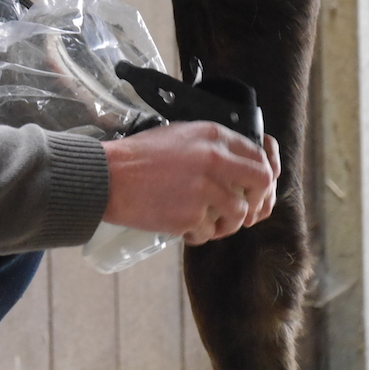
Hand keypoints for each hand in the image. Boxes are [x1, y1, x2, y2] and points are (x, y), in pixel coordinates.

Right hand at [101, 121, 279, 245]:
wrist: (107, 176)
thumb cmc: (136, 156)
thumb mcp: (177, 135)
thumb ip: (209, 146)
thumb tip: (235, 166)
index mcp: (212, 136)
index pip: (258, 155)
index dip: (261, 175)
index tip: (253, 188)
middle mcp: (215, 160)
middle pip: (261, 182)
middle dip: (256, 200)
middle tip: (244, 210)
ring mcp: (205, 189)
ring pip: (238, 213)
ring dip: (226, 223)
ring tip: (207, 223)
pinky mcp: (192, 216)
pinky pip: (209, 232)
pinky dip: (198, 234)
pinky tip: (183, 227)